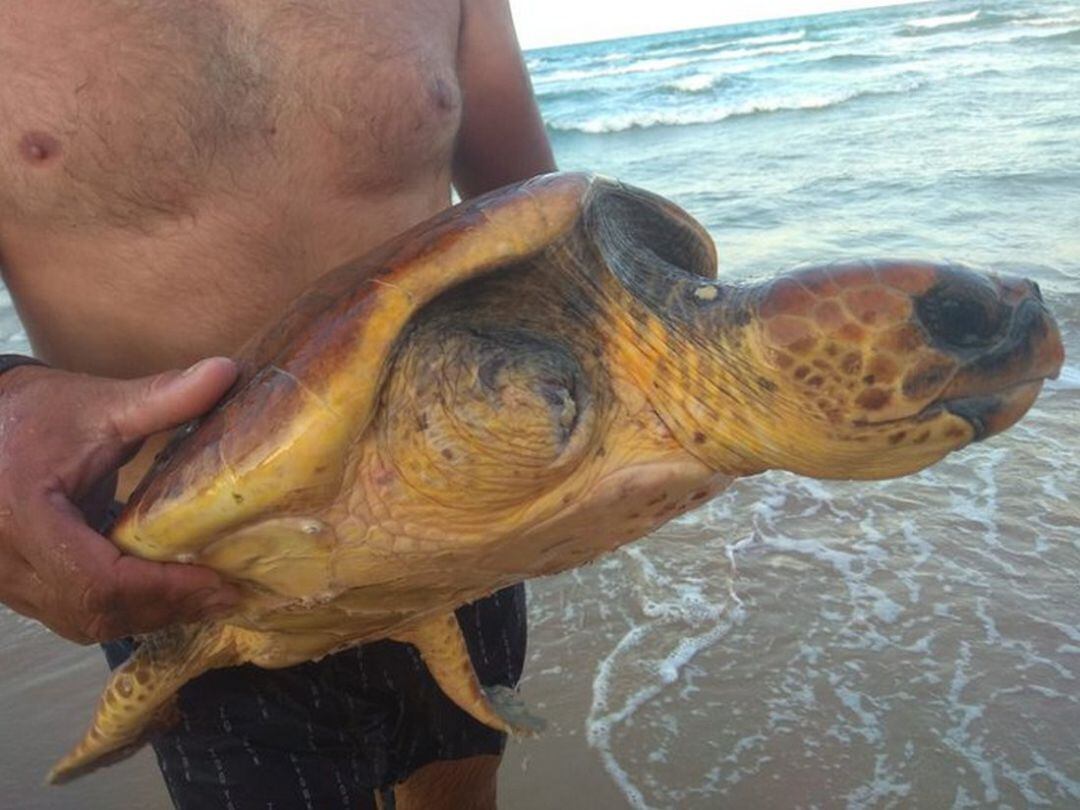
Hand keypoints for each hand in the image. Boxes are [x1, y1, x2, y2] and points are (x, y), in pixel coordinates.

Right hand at [0, 358, 240, 642]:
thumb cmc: (33, 412)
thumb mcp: (99, 403)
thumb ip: (163, 396)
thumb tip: (227, 372)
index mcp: (24, 516)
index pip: (97, 580)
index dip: (162, 588)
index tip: (217, 581)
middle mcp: (7, 560)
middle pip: (94, 612)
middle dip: (165, 607)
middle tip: (225, 594)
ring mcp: (6, 580)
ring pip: (82, 622)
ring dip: (146, 615)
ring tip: (205, 596)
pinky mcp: (17, 584)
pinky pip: (72, 614)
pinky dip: (122, 610)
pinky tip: (165, 592)